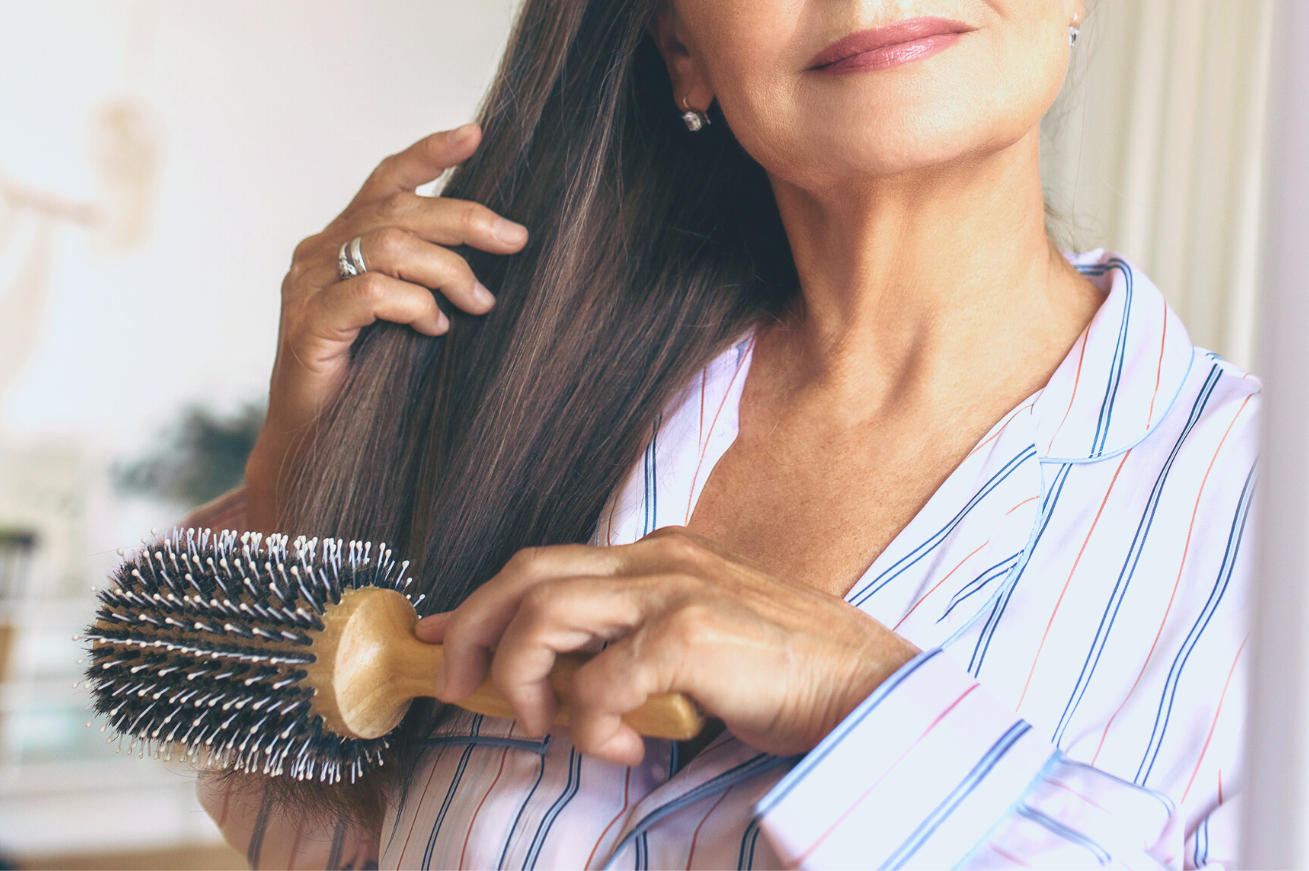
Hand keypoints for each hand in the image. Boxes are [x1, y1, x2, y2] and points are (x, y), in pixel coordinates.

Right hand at [248, 124, 527, 529]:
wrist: (316, 440)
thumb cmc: (370, 374)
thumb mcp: (408, 310)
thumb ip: (429, 271)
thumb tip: (499, 242)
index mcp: (343, 237)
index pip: (386, 180)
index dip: (429, 154)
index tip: (475, 135)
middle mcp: (320, 251)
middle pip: (398, 210)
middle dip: (466, 218)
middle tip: (514, 240)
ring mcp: (307, 286)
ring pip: (388, 245)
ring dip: (448, 271)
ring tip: (479, 304)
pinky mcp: (307, 325)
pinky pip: (370, 294)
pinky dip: (413, 305)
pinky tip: (435, 327)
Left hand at [413, 528, 917, 765]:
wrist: (872, 689)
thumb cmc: (793, 675)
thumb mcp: (703, 644)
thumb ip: (638, 647)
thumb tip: (561, 685)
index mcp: (664, 555)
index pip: (546, 563)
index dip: (478, 601)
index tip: (436, 639)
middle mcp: (662, 558)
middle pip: (526, 573)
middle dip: (470, 630)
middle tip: (461, 691)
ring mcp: (676, 590)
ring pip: (543, 614)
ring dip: (522, 681)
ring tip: (550, 729)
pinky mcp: (691, 634)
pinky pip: (598, 681)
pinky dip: (592, 725)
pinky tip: (627, 751)